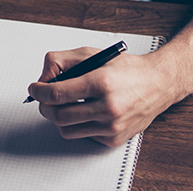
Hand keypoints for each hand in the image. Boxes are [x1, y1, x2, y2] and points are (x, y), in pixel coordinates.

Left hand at [27, 47, 175, 146]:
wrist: (157, 84)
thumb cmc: (126, 69)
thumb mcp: (92, 54)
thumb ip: (63, 61)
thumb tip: (43, 78)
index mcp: (101, 82)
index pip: (58, 93)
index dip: (39, 92)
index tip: (35, 89)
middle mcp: (108, 107)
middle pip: (59, 115)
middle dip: (45, 107)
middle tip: (44, 99)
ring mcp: (112, 126)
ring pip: (67, 130)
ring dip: (59, 118)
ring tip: (64, 105)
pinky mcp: (114, 139)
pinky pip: (83, 135)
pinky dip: (78, 125)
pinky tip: (85, 111)